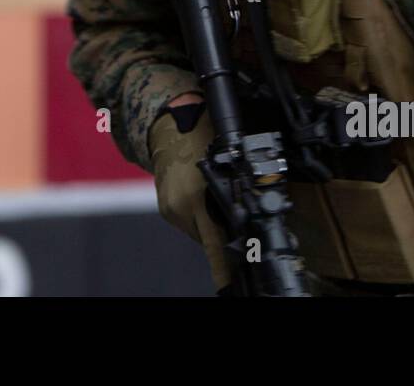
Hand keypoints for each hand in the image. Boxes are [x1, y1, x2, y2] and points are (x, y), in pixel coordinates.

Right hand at [148, 104, 230, 290]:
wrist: (170, 128)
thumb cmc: (202, 139)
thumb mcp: (225, 166)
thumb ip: (232, 196)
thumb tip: (248, 223)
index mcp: (198, 198)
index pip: (214, 244)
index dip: (223, 267)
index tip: (229, 285)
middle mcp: (181, 207)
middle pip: (207, 241)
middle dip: (221, 245)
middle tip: (235, 257)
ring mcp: (170, 209)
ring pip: (198, 232)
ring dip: (209, 227)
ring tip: (213, 203)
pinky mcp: (165, 209)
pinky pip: (187, 222)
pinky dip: (198, 217)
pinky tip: (202, 201)